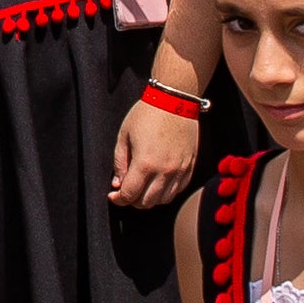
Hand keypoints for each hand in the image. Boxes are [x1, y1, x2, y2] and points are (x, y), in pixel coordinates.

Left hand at [109, 96, 198, 210]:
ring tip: (142, 187)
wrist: (174, 100)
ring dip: (150, 198)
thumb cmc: (146, 115)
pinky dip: (166, 192)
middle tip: (127, 191)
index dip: (118, 199)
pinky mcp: (190, 166)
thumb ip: (120, 163)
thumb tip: (118, 184)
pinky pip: (178, 189)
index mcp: (145, 163)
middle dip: (133, 200)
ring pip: (164, 199)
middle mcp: (164, 171)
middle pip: (146, 202)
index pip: (129, 195)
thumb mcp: (124, 136)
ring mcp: (180, 170)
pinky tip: (158, 183)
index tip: (113, 195)